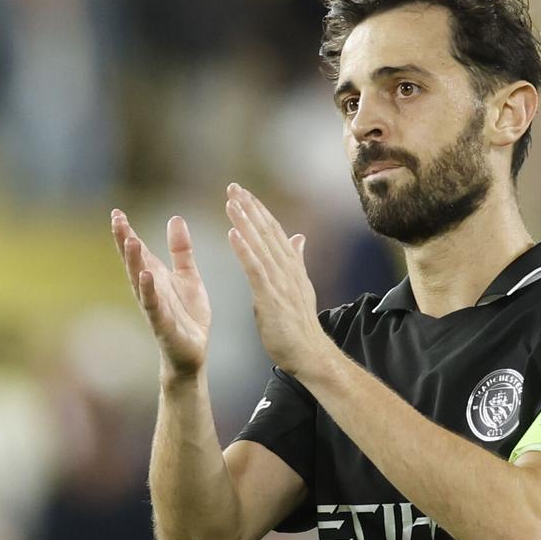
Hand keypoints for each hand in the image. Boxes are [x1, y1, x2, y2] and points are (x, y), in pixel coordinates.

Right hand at [111, 209, 210, 377]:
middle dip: (124, 241)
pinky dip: (148, 291)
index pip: (138, 251)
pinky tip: (145, 275)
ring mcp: (154, 306)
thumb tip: (175, 218)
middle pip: (134, 261)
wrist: (193, 351)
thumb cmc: (187, 314)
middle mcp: (150, 289)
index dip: (127, 232)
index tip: (116, 212)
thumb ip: (181, 250)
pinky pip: (153, 306)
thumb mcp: (188, 276)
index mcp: (156, 276)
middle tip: (116, 219)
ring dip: (133, 262)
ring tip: (129, 240)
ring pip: (140, 281)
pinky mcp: (163, 324)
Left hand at [224, 184, 328, 375]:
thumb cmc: (300, 325)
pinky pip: (255, 268)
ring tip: (231, 201)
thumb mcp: (299, 287)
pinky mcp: (271, 296)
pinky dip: (244, 249)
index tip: (243, 193)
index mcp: (292, 267)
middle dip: (249, 208)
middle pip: (267, 232)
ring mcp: (280, 282)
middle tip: (232, 186)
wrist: (309, 353)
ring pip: (260, 245)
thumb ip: (296, 260)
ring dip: (245, 221)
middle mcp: (288, 269)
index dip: (259, 211)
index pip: (274, 232)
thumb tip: (299, 238)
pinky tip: (233, 233)